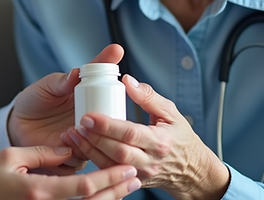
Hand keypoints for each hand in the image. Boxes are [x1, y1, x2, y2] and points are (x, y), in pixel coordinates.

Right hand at [0, 145, 140, 199]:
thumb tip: (68, 148)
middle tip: (135, 177)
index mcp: (39, 190)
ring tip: (125, 184)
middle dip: (116, 190)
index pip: (83, 187)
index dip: (108, 178)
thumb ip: (42, 153)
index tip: (126, 169)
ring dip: (108, 197)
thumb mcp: (10, 157)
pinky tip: (102, 193)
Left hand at [6, 44, 123, 172]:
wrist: (18, 121)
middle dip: (107, 123)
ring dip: (90, 139)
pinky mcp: (73, 156)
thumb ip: (63, 80)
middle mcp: (93, 121)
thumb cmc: (35, 98)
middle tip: (89, 117)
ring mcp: (85, 139)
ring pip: (101, 146)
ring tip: (70, 129)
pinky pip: (82, 160)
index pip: (111, 92)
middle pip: (114, 125)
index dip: (116, 90)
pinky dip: (75, 152)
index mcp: (91, 98)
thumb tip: (76, 72)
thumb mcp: (48, 85)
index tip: (115, 86)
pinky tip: (62, 141)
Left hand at [64, 75, 229, 199]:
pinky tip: (79, 147)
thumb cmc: (180, 137)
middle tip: (78, 123)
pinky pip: (109, 173)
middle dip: (95, 138)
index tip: (89, 115)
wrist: (191, 171)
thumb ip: (148, 96)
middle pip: (117, 151)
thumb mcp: (171, 112)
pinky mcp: (132, 181)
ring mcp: (140, 174)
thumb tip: (127, 80)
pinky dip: (92, 160)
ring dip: (89, 150)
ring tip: (72, 134)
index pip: (130, 133)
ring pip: (109, 165)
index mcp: (160, 141)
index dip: (108, 125)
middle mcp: (150, 161)